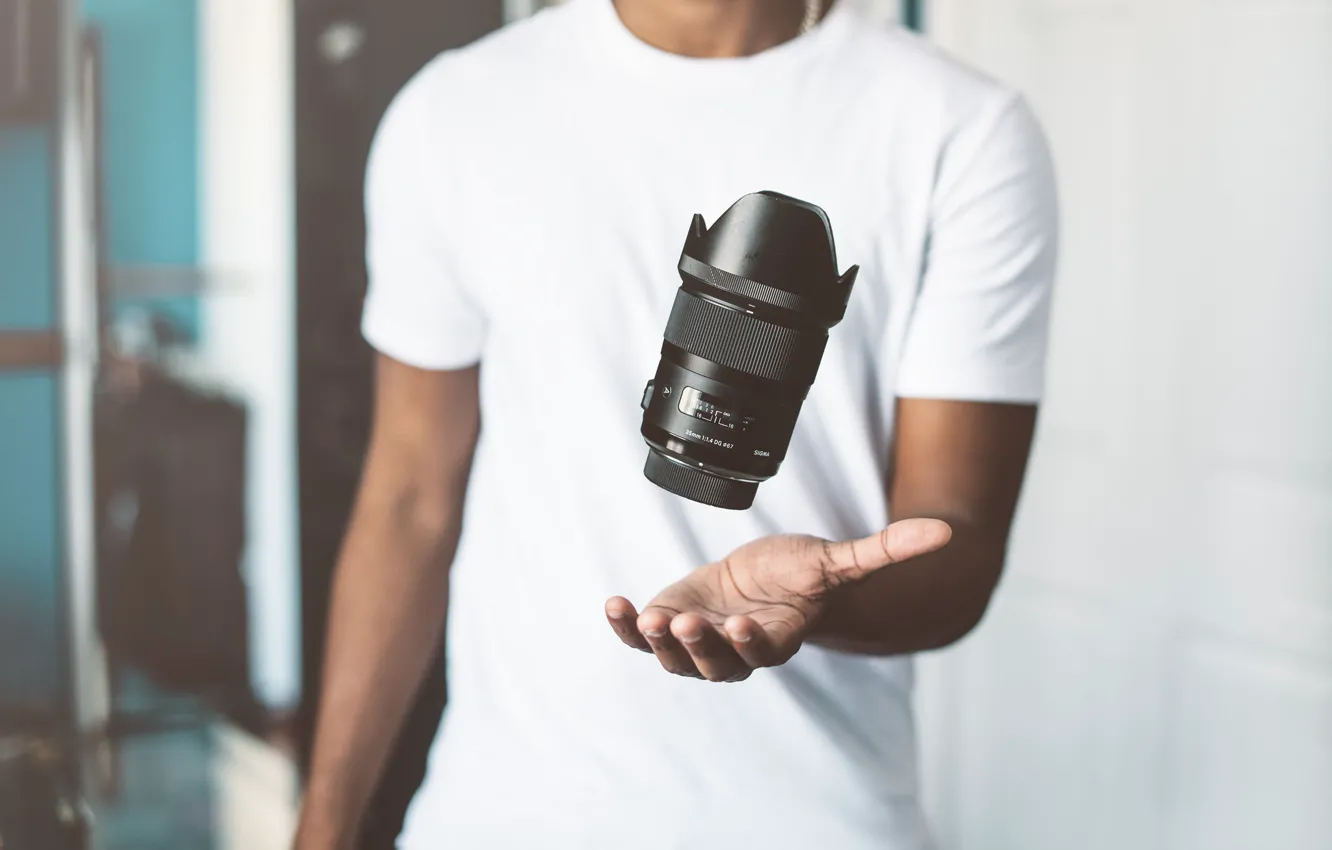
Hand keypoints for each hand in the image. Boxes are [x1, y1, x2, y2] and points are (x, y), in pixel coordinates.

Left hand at [605, 518, 951, 681]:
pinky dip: (628, 628)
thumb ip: (883, 551)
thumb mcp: (839, 561)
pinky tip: (615, 606)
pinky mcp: (672, 624)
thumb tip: (944, 532)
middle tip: (692, 622)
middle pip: (716, 663)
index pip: (764, 651)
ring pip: (677, 658)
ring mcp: (700, 642)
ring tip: (643, 616)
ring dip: (659, 641)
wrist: (763, 581)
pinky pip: (645, 638)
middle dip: (701, 646)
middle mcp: (736, 650)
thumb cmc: (801, 576)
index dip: (750, 642)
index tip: (741, 624)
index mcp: (777, 639)